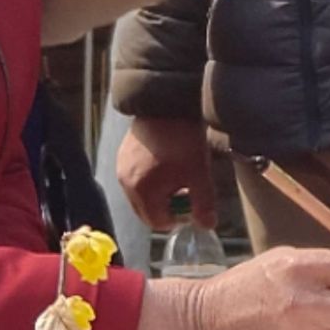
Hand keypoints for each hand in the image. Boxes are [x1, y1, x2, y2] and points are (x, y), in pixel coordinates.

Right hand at [116, 115, 214, 229]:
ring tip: (178, 175)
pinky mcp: (122, 155)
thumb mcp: (199, 173)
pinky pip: (135, 179)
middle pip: (147, 211)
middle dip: (167, 208)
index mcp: (142, 192)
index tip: (193, 203)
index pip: (158, 223)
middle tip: (187, 190)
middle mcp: (125, 183)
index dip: (179, 218)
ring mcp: (121, 168)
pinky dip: (149, 180)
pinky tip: (166, 164)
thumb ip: (204, 204)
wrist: (167, 103)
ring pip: (141, 196)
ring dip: (158, 194)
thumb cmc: (183, 140)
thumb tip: (208, 226)